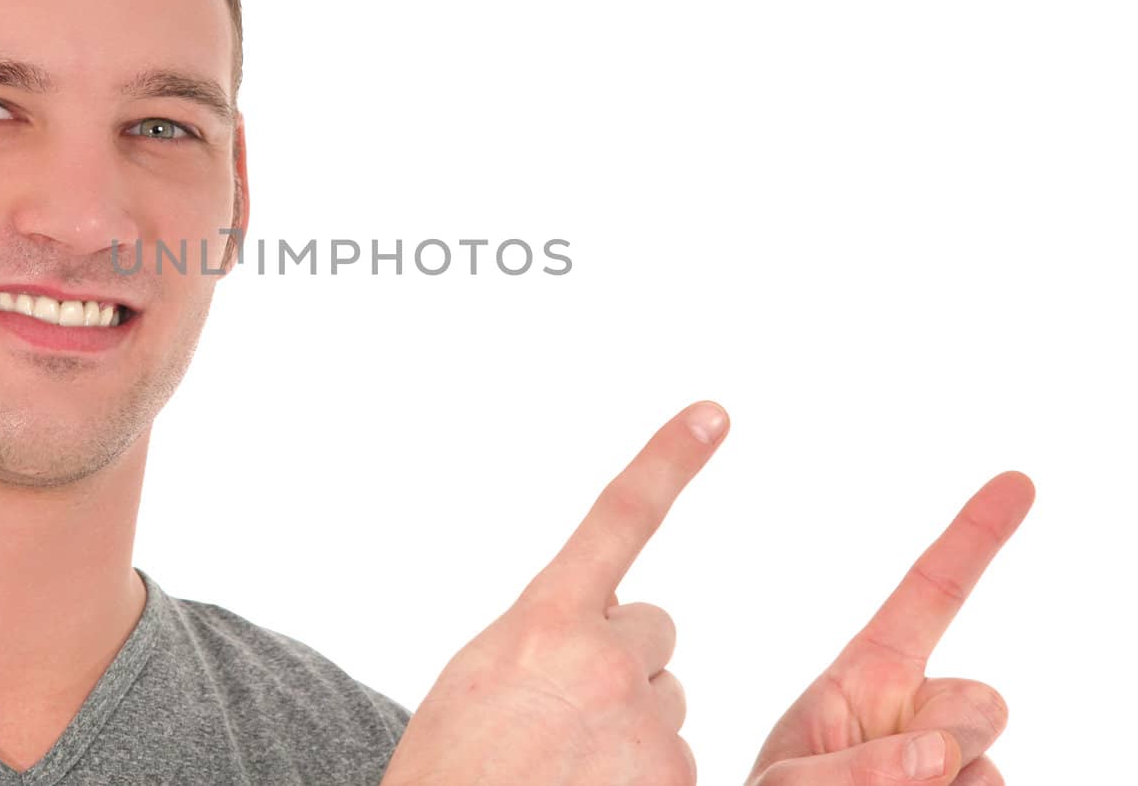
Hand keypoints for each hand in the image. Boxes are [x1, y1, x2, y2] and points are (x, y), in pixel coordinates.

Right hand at [380, 400, 728, 785]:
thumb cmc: (451, 775)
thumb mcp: (478, 682)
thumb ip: (541, 638)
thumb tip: (592, 629)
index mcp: (544, 623)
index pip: (619, 519)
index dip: (670, 460)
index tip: (712, 414)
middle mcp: (606, 661)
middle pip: (651, 636)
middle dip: (621, 665)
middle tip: (565, 721)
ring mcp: (649, 728)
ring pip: (663, 708)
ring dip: (629, 733)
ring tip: (567, 772)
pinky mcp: (679, 783)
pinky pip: (673, 768)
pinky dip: (642, 783)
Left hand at [746, 471, 1034, 784]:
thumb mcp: (790, 785)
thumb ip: (850, 766)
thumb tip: (934, 750)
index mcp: (868, 679)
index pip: (929, 596)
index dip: (972, 537)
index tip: (1017, 479)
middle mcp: (916, 714)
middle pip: (982, 701)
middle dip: (949, 737)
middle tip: (890, 779)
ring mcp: (948, 763)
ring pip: (991, 770)